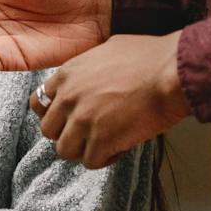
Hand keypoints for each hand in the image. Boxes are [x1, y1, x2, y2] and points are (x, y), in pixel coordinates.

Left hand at [32, 33, 189, 168]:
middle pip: (48, 130)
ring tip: (105, 142)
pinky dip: (105, 159)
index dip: (55, 113)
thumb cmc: (150, 56)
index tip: (69, 117)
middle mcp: (68, 97)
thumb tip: (93, 74)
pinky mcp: (101, 140)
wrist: (171, 72)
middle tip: (89, 132)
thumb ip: (90, 66)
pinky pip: (91, 162)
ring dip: (84, 149)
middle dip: (68, 133)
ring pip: (65, 150)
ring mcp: (82, 120)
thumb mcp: (108, 48)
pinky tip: (120, 148)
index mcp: (68, 74)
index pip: (39, 102)